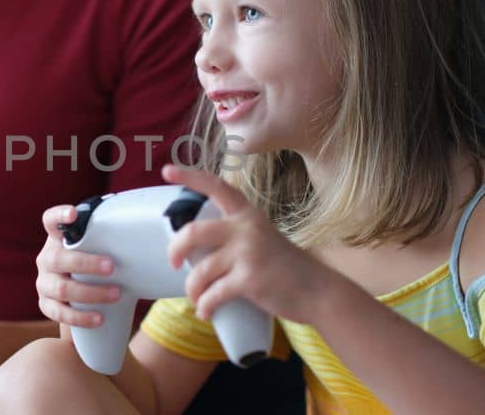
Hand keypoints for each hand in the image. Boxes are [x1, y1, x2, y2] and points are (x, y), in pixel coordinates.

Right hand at [33, 205, 121, 330]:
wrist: (83, 295)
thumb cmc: (95, 264)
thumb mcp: (98, 249)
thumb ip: (109, 241)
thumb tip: (150, 237)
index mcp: (57, 239)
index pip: (50, 220)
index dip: (59, 216)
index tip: (74, 214)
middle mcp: (46, 259)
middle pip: (57, 259)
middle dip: (85, 263)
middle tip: (111, 267)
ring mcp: (43, 282)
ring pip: (61, 288)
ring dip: (90, 292)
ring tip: (115, 294)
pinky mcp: (45, 304)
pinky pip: (59, 313)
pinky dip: (80, 317)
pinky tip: (99, 318)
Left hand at [161, 165, 336, 323]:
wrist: (318, 291)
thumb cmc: (286, 268)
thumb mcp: (262, 238)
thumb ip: (234, 236)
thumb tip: (196, 252)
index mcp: (248, 214)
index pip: (217, 187)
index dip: (190, 177)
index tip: (166, 171)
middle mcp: (246, 228)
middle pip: (193, 233)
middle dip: (175, 250)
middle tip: (174, 263)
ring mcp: (248, 253)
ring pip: (200, 271)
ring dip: (192, 290)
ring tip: (198, 300)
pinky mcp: (249, 279)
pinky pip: (213, 295)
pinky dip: (204, 307)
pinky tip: (206, 313)